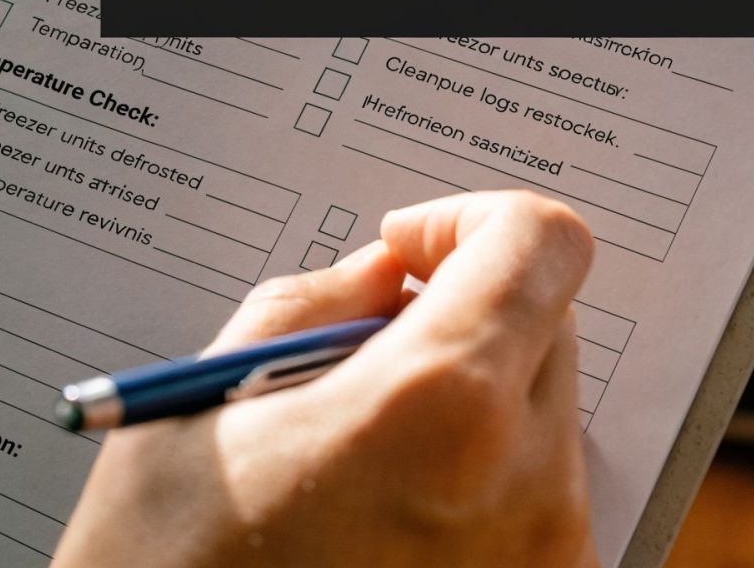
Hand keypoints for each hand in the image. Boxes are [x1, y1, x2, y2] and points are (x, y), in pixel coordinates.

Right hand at [54, 191, 599, 567]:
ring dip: (468, 405)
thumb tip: (389, 273)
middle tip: (361, 355)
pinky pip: (535, 499)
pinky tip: (384, 516)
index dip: (470, 220)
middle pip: (549, 324)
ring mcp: (547, 555)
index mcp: (442, 405)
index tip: (408, 248)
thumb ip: (314, 307)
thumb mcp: (204, 406)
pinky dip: (477, 482)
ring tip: (356, 459)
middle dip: (465, 314)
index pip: (542, 240)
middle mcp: (524, 481)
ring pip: (541, 415)